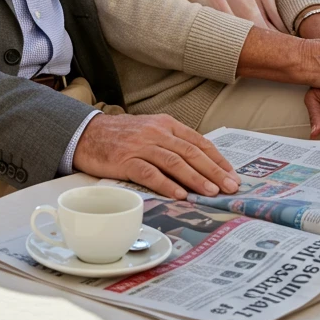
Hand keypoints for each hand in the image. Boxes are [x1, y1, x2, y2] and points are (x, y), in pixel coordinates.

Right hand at [72, 112, 240, 201]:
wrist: (87, 133)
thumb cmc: (122, 136)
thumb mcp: (151, 131)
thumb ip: (172, 143)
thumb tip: (200, 164)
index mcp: (166, 124)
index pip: (198, 142)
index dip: (217, 159)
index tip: (232, 174)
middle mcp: (156, 132)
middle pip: (191, 152)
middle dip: (214, 171)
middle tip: (230, 187)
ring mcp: (141, 146)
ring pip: (174, 162)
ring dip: (196, 179)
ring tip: (211, 193)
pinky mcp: (126, 160)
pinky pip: (149, 173)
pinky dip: (166, 184)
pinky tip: (179, 195)